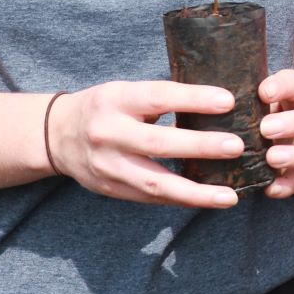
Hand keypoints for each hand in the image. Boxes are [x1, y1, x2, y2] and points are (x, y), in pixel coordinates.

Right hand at [48, 81, 241, 208]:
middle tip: (237, 146)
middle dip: (200, 146)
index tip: (227, 101)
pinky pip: (150, 199)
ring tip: (230, 196)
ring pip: (155, 183)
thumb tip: (216, 102)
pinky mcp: (111, 189)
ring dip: (196, 193)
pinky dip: (181, 200)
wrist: (56, 136)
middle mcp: (108, 133)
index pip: (158, 97)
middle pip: (158, 143)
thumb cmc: (105, 107)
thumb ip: (160, 99)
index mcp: (115, 99)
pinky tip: (207, 201)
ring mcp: (108, 166)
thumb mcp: (125, 92)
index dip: (193, 99)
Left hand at [257, 68, 293, 199]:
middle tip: (266, 129)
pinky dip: (289, 185)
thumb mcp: (256, 89)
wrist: (282, 122)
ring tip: (272, 158)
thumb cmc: (260, 101)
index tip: (263, 93)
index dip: (282, 87)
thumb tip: (211, 92)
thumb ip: (244, 91)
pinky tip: (270, 188)